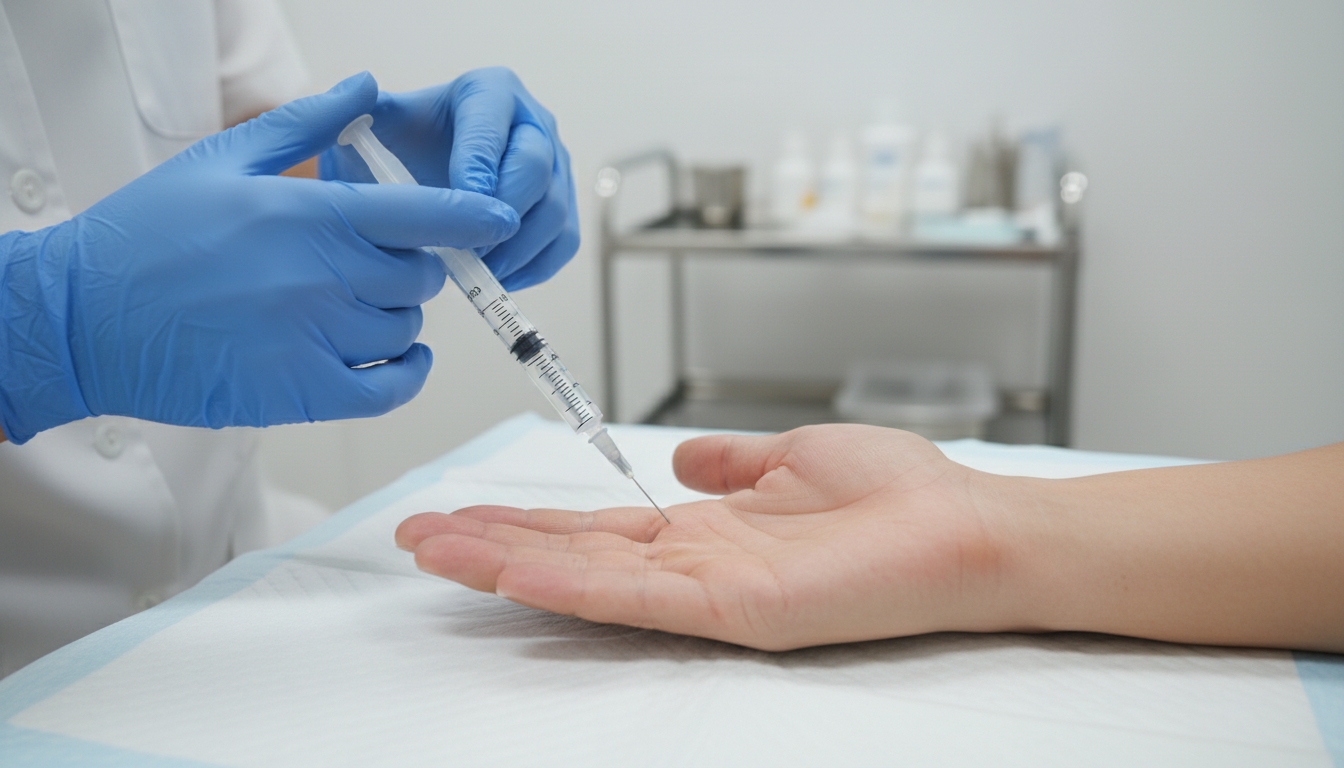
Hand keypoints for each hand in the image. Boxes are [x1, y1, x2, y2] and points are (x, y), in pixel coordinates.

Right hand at [0, 72, 518, 443]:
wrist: (82, 318)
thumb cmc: (148, 233)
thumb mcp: (224, 158)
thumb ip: (308, 124)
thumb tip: (367, 89)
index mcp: (309, 213)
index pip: (423, 214)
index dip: (472, 216)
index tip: (499, 219)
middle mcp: (321, 276)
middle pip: (420, 275)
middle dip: (411, 266)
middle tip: (374, 261)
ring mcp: (313, 338)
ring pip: (405, 327)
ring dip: (397, 316)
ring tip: (354, 302)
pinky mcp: (299, 392)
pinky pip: (388, 388)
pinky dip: (406, 373)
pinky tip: (400, 357)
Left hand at [320, 67, 577, 290]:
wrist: (412, 181)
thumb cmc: (391, 152)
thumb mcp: (367, 126)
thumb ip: (353, 107)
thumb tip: (363, 91)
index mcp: (489, 92)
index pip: (492, 126)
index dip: (479, 165)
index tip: (459, 202)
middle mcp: (532, 123)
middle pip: (536, 168)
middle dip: (501, 215)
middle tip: (467, 249)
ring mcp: (555, 167)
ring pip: (555, 211)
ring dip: (518, 249)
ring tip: (476, 273)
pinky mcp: (561, 208)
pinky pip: (563, 243)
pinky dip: (533, 268)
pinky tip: (495, 281)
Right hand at [396, 425, 1024, 650]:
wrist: (966, 526)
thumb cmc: (896, 493)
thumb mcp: (793, 454)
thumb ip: (732, 460)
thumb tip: (683, 455)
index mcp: (706, 530)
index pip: (596, 525)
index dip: (527, 517)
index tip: (464, 506)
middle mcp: (693, 565)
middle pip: (573, 553)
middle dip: (491, 543)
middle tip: (415, 533)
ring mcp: (706, 592)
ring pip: (585, 578)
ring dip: (506, 562)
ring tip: (434, 547)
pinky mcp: (730, 608)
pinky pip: (633, 595)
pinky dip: (567, 580)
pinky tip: (509, 565)